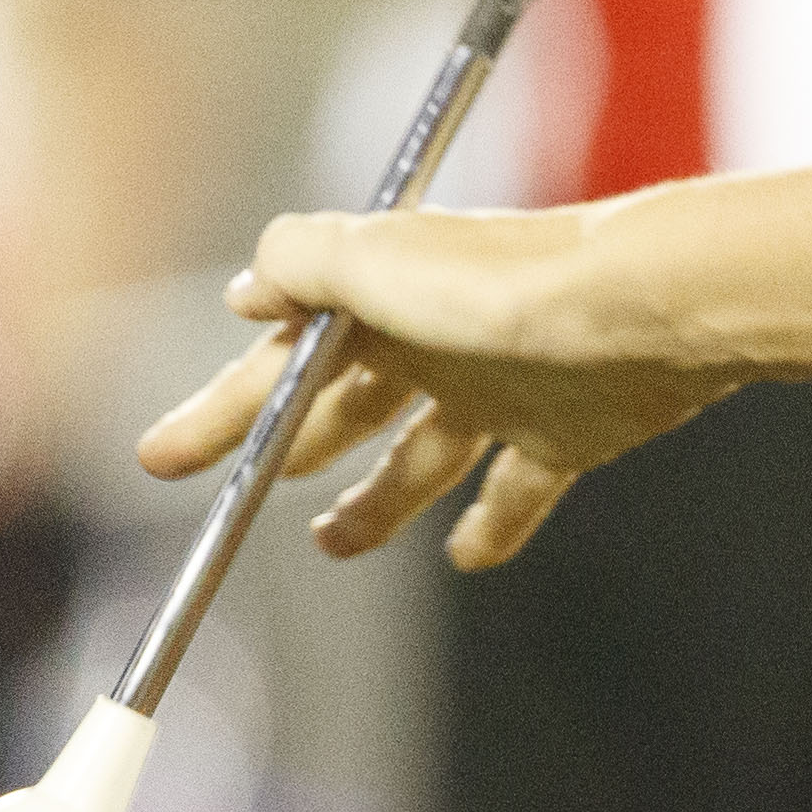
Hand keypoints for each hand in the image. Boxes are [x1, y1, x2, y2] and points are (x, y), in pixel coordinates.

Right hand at [139, 207, 738, 570]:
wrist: (649, 308)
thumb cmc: (508, 282)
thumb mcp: (373, 256)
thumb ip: (299, 262)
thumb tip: (246, 284)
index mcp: (384, 302)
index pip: (279, 367)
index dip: (220, 412)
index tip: (162, 459)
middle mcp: (442, 343)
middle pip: (346, 409)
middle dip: (291, 447)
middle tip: (243, 497)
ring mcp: (507, 388)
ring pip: (423, 457)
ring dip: (378, 501)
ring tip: (332, 542)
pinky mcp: (571, 430)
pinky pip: (521, 489)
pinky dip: (494, 525)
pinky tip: (466, 555)